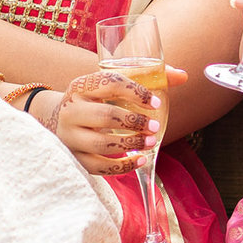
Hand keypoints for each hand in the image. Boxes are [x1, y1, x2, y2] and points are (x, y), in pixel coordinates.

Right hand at [44, 64, 184, 176]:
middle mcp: (70, 110)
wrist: (58, 119)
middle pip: (105, 116)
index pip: (109, 83)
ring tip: (150, 141)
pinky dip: (123, 166)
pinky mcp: (74, 158)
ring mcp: (70, 137)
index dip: (136, 92)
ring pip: (101, 144)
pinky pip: (99, 167)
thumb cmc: (95, 100)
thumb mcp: (110, 85)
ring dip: (131, 144)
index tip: (155, 103)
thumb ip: (147, 78)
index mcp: (80, 87)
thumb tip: (184, 76)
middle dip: (134, 122)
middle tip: (154, 126)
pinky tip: (141, 159)